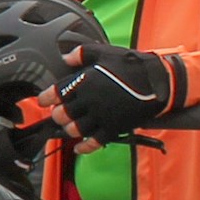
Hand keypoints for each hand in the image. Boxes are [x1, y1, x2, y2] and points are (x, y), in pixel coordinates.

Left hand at [55, 43, 181, 143]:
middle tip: (58, 113)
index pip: (57, 92)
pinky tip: (78, 147)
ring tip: (69, 126)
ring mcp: (101, 116)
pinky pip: (94, 142)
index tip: (42, 100)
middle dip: (58, 114)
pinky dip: (84, 147)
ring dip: (69, 129)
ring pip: (75, 129)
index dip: (45, 97)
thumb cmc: (132, 65)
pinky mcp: (113, 128)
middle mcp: (90, 100)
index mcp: (86, 81)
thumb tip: (66, 57)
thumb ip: (82, 53)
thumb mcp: (105, 52)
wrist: (157, 82)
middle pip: (63, 113)